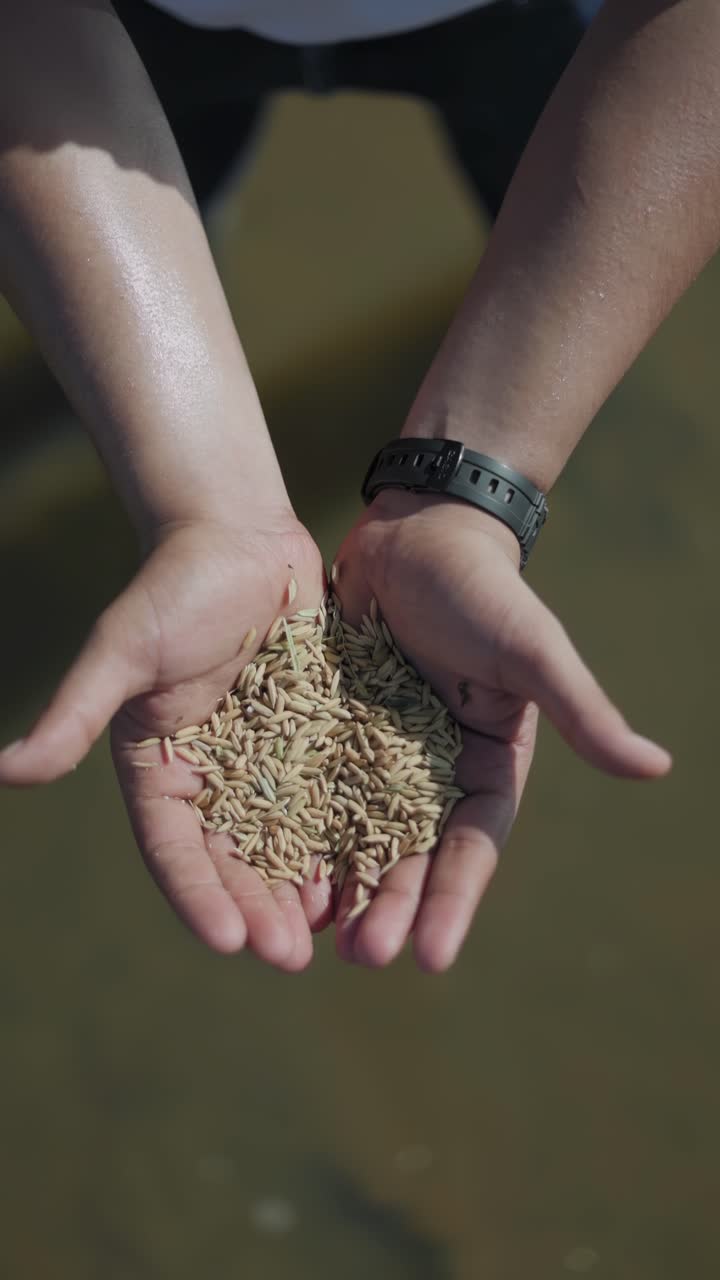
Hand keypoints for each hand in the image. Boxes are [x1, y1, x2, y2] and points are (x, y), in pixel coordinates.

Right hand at [0, 513, 329, 969]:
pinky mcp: (318, 740)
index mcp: (162, 768)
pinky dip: (349, 836)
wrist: (241, 536)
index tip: (228, 942)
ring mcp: (271, 762)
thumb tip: (3, 771)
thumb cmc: (172, 587)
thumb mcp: (122, 651)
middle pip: (237, 860)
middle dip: (261, 910)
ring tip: (338, 930)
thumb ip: (75, 715)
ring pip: (290, 840)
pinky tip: (376, 871)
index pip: (175, 849)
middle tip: (292, 955)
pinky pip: (336, 796)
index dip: (198, 896)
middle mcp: (216, 776)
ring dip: (308, 888)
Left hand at [332, 489, 671, 971]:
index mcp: (486, 762)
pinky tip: (269, 870)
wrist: (416, 531)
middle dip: (388, 907)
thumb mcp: (531, 651)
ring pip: (355, 833)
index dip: (453, 900)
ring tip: (312, 936)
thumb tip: (657, 767)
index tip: (428, 957)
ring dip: (339, 884)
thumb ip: (581, 712)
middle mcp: (432, 770)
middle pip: (409, 853)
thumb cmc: (484, 588)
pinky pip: (310, 788)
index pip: (472, 845)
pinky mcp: (330, 730)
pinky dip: (296, 829)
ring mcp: (377, 754)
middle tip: (359, 957)